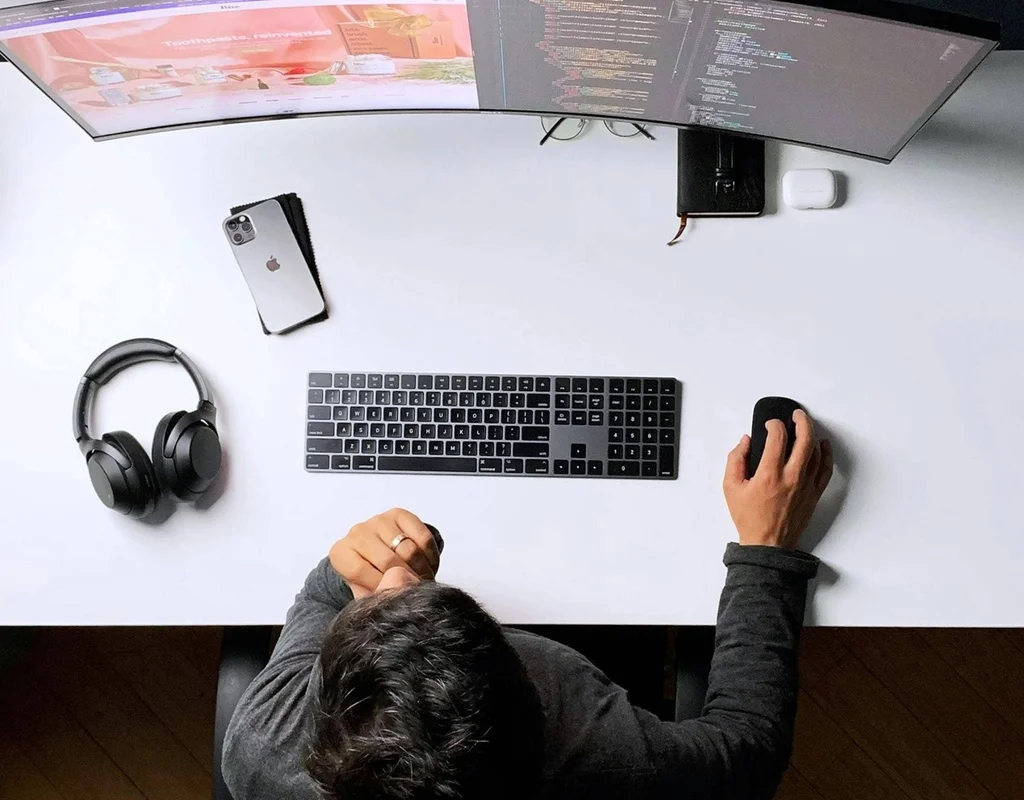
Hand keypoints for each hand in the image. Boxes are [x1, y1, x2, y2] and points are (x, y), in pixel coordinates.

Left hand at [329, 508, 440, 598]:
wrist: (378, 554)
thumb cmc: (370, 577)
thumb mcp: (365, 592)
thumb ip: (373, 598)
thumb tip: (393, 596)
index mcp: (341, 554)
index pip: (360, 571)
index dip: (382, 587)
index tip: (398, 598)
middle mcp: (357, 533)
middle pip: (388, 561)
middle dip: (407, 580)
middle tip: (417, 592)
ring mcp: (378, 521)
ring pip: (409, 550)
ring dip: (423, 570)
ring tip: (425, 581)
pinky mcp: (399, 515)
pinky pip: (423, 537)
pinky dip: (431, 556)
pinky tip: (430, 565)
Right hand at [723, 410, 833, 549]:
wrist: (767, 545)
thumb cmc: (749, 518)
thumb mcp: (730, 487)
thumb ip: (735, 459)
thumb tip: (746, 442)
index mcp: (769, 475)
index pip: (777, 438)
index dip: (774, 424)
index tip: (770, 424)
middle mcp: (791, 478)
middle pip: (804, 439)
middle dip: (801, 421)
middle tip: (796, 415)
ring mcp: (806, 486)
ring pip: (816, 452)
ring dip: (812, 434)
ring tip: (806, 426)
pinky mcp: (814, 494)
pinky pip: (826, 469)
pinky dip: (826, 454)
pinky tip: (823, 446)